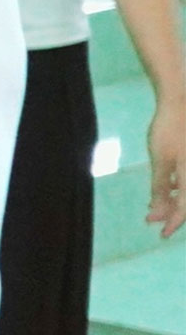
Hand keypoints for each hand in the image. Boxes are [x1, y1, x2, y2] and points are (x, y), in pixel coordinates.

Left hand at [148, 98, 184, 237]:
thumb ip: (160, 187)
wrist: (181, 101)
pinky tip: (168, 185)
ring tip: (155, 205)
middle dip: (173, 212)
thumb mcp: (161, 160)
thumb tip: (158, 213)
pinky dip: (180, 186)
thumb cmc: (170, 130)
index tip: (162, 233)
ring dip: (175, 199)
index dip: (174, 223)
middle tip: (152, 219)